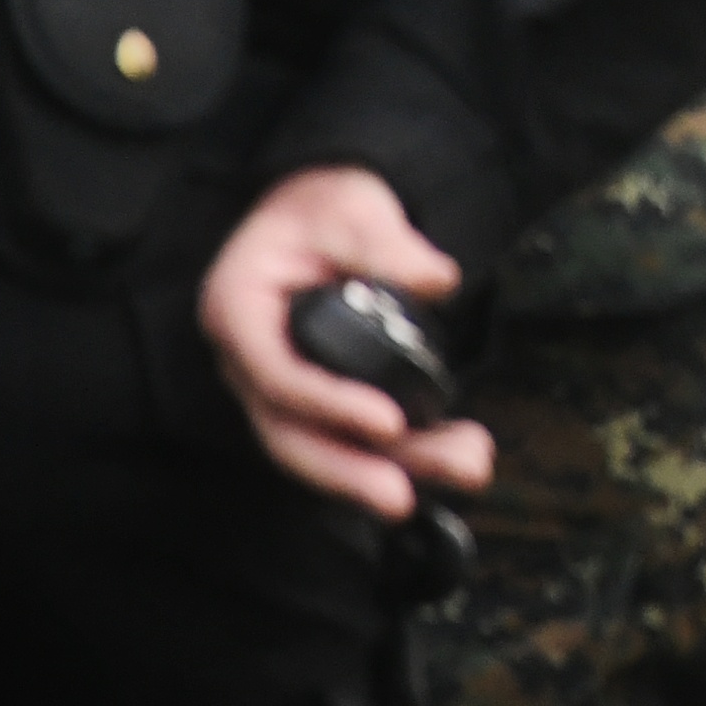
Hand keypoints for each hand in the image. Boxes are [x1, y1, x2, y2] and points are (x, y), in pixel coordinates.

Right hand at [197, 169, 495, 515]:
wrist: (322, 212)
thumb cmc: (325, 206)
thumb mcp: (353, 207)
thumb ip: (387, 244)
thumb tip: (440, 280)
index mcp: (239, 310)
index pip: (277, 375)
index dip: (329, 404)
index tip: (389, 422)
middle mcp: (250, 361)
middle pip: (290, 435)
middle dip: (349, 472)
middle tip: (403, 499)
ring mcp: (282, 387)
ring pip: (324, 446)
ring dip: (391, 467)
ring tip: (466, 469)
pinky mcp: (321, 399)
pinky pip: (351, 437)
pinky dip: (405, 450)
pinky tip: (462, 451)